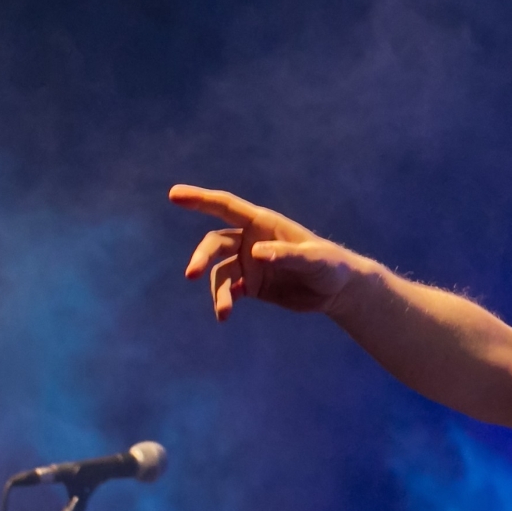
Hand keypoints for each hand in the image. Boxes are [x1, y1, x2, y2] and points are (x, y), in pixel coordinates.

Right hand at [170, 185, 370, 320]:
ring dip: (217, 291)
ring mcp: (248, 263)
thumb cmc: (330, 265)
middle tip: (192, 274)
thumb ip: (287, 255)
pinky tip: (225, 315)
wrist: (337, 291)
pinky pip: (228, 291)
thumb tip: (255, 253)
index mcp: (264, 224)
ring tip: (224, 311)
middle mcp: (250, 240)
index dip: (200, 200)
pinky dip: (223, 302)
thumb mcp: (314, 260)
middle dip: (203, 256)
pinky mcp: (250, 286)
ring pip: (220, 272)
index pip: (227, 207)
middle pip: (216, 243)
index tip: (174, 195)